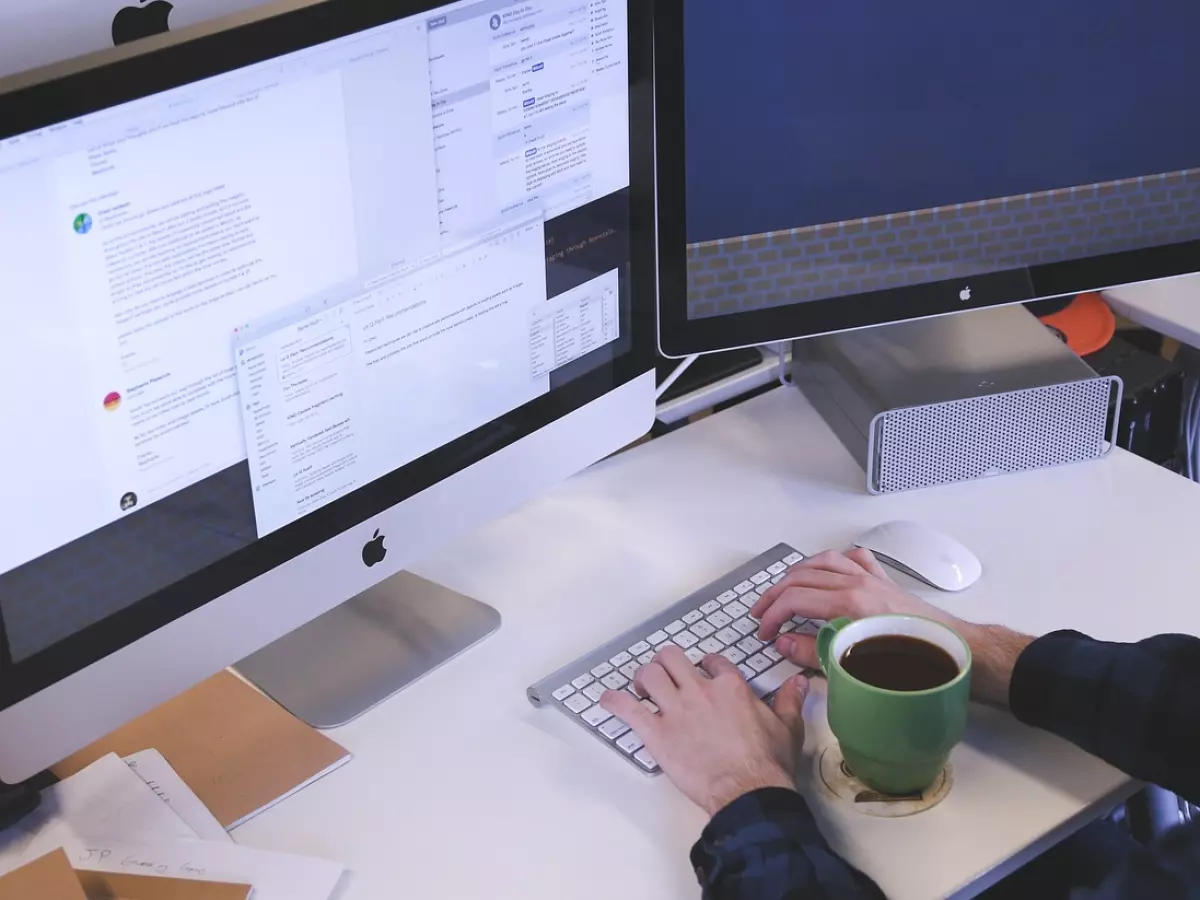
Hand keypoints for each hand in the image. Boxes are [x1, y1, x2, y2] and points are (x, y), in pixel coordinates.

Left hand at [600, 645, 809, 815]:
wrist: (749, 791)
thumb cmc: (768, 763)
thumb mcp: (787, 727)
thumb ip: (789, 701)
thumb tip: (799, 682)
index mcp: (730, 686)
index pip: (711, 661)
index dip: (704, 665)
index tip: (701, 672)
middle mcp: (700, 691)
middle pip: (672, 658)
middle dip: (666, 663)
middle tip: (665, 675)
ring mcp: (676, 710)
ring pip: (649, 675)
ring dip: (642, 679)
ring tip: (642, 689)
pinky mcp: (657, 733)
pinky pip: (627, 709)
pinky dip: (614, 702)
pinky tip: (608, 701)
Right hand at [751, 549, 956, 669]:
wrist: (954, 653)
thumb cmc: (912, 663)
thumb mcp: (854, 666)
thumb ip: (814, 652)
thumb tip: (784, 643)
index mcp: (849, 603)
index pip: (795, 599)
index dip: (773, 615)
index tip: (765, 633)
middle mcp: (858, 583)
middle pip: (802, 577)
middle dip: (776, 594)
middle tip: (763, 614)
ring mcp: (872, 579)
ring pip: (824, 561)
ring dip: (798, 573)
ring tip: (784, 588)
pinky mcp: (885, 582)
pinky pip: (855, 559)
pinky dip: (836, 561)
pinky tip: (828, 570)